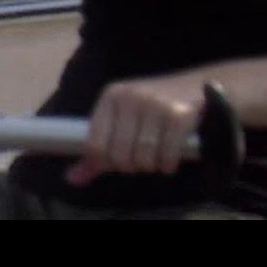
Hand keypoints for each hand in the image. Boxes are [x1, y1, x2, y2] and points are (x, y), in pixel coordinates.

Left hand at [68, 72, 208, 185]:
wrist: (195, 87)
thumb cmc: (151, 109)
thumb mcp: (120, 121)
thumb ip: (96, 152)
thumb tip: (71, 179)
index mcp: (110, 97)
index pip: (95, 145)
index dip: (107, 162)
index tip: (120, 162)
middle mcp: (129, 98)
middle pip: (119, 156)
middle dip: (131, 166)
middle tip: (141, 160)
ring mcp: (155, 105)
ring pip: (144, 158)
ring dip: (151, 167)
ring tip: (156, 157)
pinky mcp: (179, 115)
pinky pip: (167, 156)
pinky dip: (168, 165)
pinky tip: (170, 159)